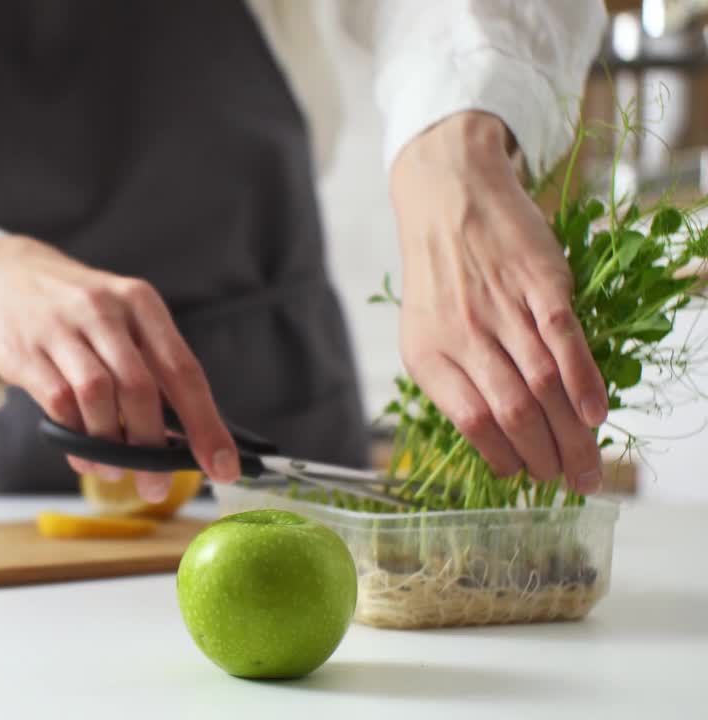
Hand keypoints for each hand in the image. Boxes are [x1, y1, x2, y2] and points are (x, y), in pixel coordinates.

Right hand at [0, 235, 240, 499]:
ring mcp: (62, 328)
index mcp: (140, 303)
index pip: (183, 370)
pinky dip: (75, 439)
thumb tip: (188, 433)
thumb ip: (150, 366)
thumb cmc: (76, 308)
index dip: (206, 424)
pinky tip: (84, 457)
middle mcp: (104, 310)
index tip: (223, 466)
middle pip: (141, 388)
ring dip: (111, 444)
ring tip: (115, 471)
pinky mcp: (26, 350)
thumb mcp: (121, 317)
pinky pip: (58, 403)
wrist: (3, 273)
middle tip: (157, 485)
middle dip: (153, 447)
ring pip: (98, 396)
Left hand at [389, 111, 608, 493]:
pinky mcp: (538, 284)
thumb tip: (493, 436)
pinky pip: (564, 340)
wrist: (449, 198)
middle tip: (573, 484)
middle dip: (547, 458)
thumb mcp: (427, 330)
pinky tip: (596, 413)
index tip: (524, 476)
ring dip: (572, 434)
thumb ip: (455, 377)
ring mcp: (502, 309)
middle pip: (512, 412)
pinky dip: (584, 381)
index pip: (469, 422)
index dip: (501, 456)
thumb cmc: (442, 275)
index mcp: (428, 354)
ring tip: (590, 467)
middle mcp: (462, 336)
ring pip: (542, 385)